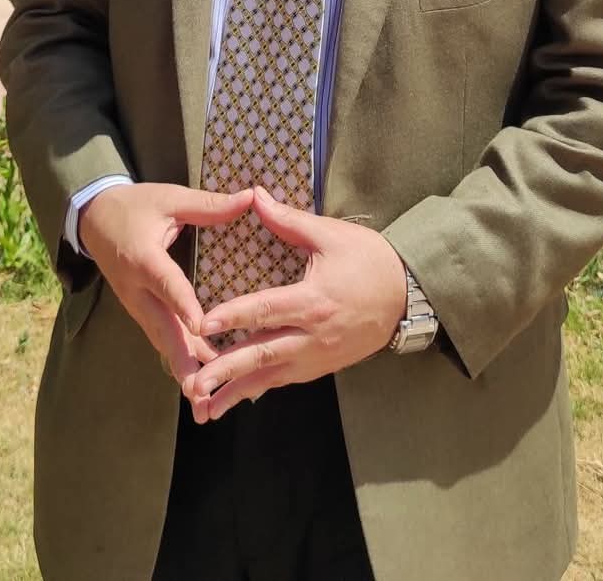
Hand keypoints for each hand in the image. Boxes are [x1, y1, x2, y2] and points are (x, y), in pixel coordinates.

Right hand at [79, 182, 254, 394]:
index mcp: (144, 258)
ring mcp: (137, 305)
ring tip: (202, 400)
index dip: (184, 306)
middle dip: (182, 360)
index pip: (167, 285)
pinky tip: (198, 383)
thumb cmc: (135, 207)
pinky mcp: (141, 312)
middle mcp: (137, 289)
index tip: (202, 328)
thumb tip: (250, 198)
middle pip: (162, 329)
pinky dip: (178, 361)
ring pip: (162, 341)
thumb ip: (208, 205)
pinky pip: (161, 339)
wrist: (94, 219)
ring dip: (182, 369)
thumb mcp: (170, 199)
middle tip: (200, 389)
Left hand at [188, 188, 408, 423]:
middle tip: (194, 384)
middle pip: (263, 355)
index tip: (202, 324)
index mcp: (313, 300)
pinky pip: (285, 380)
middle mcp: (313, 335)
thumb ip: (289, 221)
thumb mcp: (332, 235)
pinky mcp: (322, 366)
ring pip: (271, 377)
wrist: (408, 296)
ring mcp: (318, 356)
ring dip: (237, 392)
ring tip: (205, 407)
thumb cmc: (370, 261)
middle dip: (226, 370)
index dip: (232, 317)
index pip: (265, 310)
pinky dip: (259, 389)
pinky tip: (236, 398)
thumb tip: (255, 196)